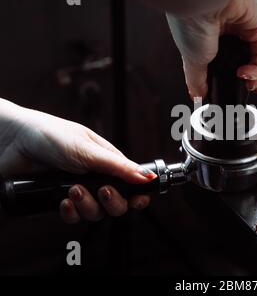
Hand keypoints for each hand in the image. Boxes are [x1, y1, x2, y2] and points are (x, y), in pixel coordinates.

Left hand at [0, 100, 156, 223]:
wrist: (11, 142)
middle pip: (117, 203)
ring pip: (96, 212)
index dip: (137, 195)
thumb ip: (119, 167)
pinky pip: (74, 216)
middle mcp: (95, 178)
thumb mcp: (89, 150)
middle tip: (102, 191)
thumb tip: (147, 177)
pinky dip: (70, 212)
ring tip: (73, 190)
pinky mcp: (59, 200)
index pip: (132, 183)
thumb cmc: (50, 135)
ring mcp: (78, 190)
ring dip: (87, 205)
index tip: (138, 200)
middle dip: (112, 202)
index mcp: (107, 162)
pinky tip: (63, 201)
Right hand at [167, 0, 256, 97]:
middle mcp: (229, 35)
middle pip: (248, 64)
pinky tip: (249, 72)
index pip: (228, 65)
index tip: (232, 90)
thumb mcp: (192, 60)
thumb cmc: (191, 22)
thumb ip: (197, 79)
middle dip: (249, 81)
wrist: (201, 1)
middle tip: (244, 87)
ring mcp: (245, 30)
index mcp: (211, 41)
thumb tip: (197, 94)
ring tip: (247, 81)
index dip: (234, 80)